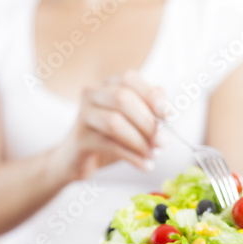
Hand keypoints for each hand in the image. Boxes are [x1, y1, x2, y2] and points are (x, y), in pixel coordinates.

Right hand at [51, 71, 166, 181]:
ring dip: (140, 141)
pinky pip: (109, 145)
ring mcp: (83, 115)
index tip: (167, 114)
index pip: (129, 79)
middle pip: (122, 99)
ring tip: (153, 154)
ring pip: (114, 122)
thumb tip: (164, 102)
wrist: (75, 160)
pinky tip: (145, 165)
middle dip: (147, 122)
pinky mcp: (80, 139)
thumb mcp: (131, 121)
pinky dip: (132, 157)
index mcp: (106, 85)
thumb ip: (147, 108)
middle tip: (161, 141)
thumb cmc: (107, 137)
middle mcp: (92, 94)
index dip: (150, 94)